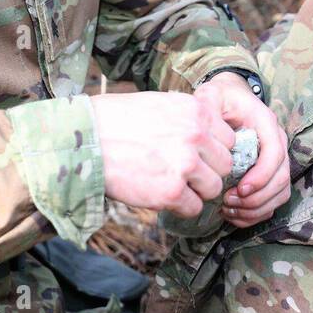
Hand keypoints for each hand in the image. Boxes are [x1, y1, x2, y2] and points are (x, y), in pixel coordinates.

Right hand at [91, 90, 235, 217]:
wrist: (84, 139)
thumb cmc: (115, 119)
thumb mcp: (160, 104)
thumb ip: (188, 117)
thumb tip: (209, 135)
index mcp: (197, 110)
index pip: (229, 139)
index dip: (213, 151)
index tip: (197, 156)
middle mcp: (197, 135)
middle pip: (225, 165)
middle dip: (207, 171)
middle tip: (184, 174)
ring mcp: (186, 164)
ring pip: (213, 188)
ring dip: (196, 191)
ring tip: (173, 185)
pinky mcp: (171, 192)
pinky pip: (194, 208)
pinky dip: (181, 207)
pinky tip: (162, 196)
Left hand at [197, 72, 290, 227]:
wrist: (231, 99)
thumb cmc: (220, 98)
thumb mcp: (212, 95)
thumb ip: (208, 105)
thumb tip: (207, 127)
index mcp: (267, 123)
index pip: (275, 153)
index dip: (261, 175)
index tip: (240, 189)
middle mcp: (277, 142)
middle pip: (281, 178)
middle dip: (256, 198)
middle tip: (228, 202)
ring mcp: (276, 160)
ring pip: (280, 193)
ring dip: (256, 208)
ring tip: (228, 209)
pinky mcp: (270, 173)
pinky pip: (273, 201)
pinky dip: (256, 213)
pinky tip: (233, 214)